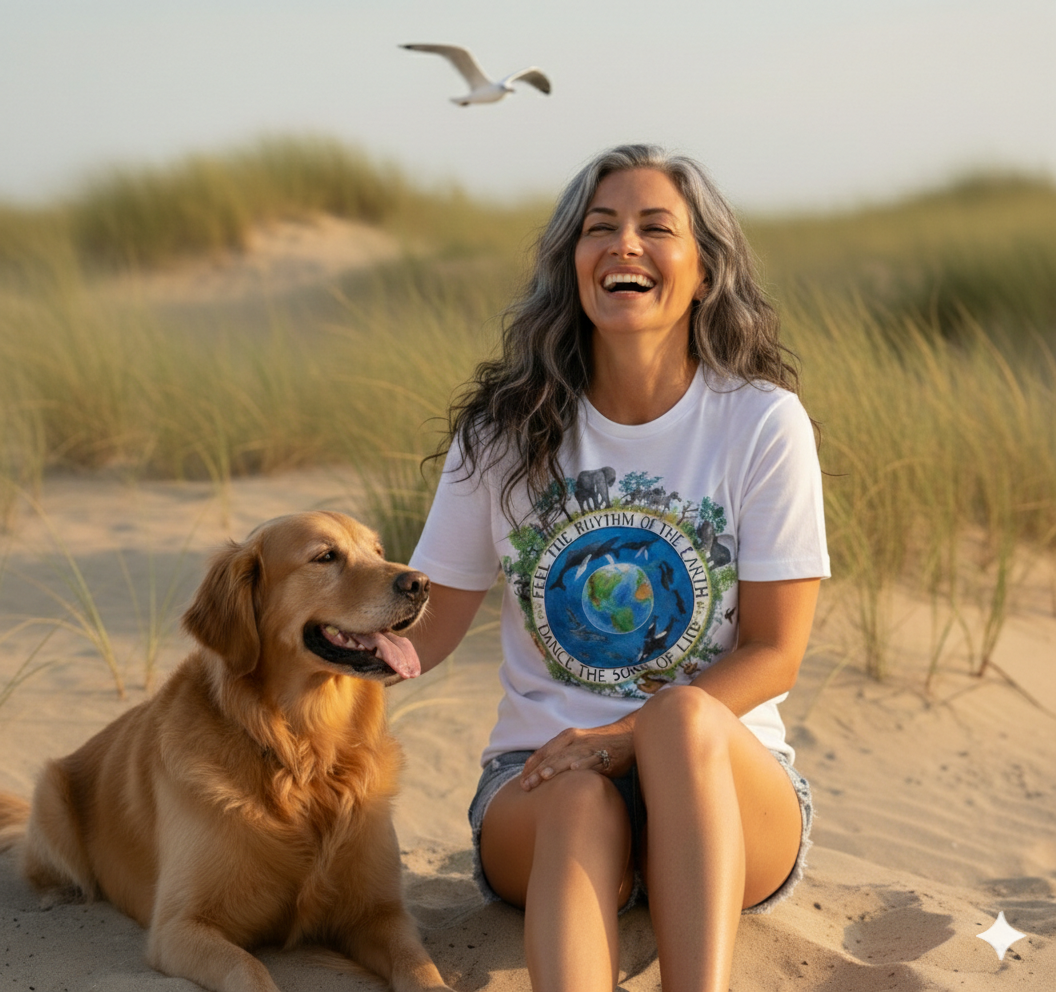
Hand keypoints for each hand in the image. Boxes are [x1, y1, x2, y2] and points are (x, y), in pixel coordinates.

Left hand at [520, 717, 635, 790]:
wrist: (626, 737)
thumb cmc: (598, 745)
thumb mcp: (576, 746)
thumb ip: (560, 756)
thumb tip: (540, 774)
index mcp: (566, 737)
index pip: (544, 751)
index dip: (532, 766)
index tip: (521, 781)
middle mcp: (575, 741)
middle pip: (553, 756)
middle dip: (539, 771)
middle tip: (526, 785)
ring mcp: (589, 748)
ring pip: (570, 758)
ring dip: (556, 767)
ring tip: (544, 776)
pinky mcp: (604, 756)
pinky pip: (593, 761)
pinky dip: (584, 764)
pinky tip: (575, 769)